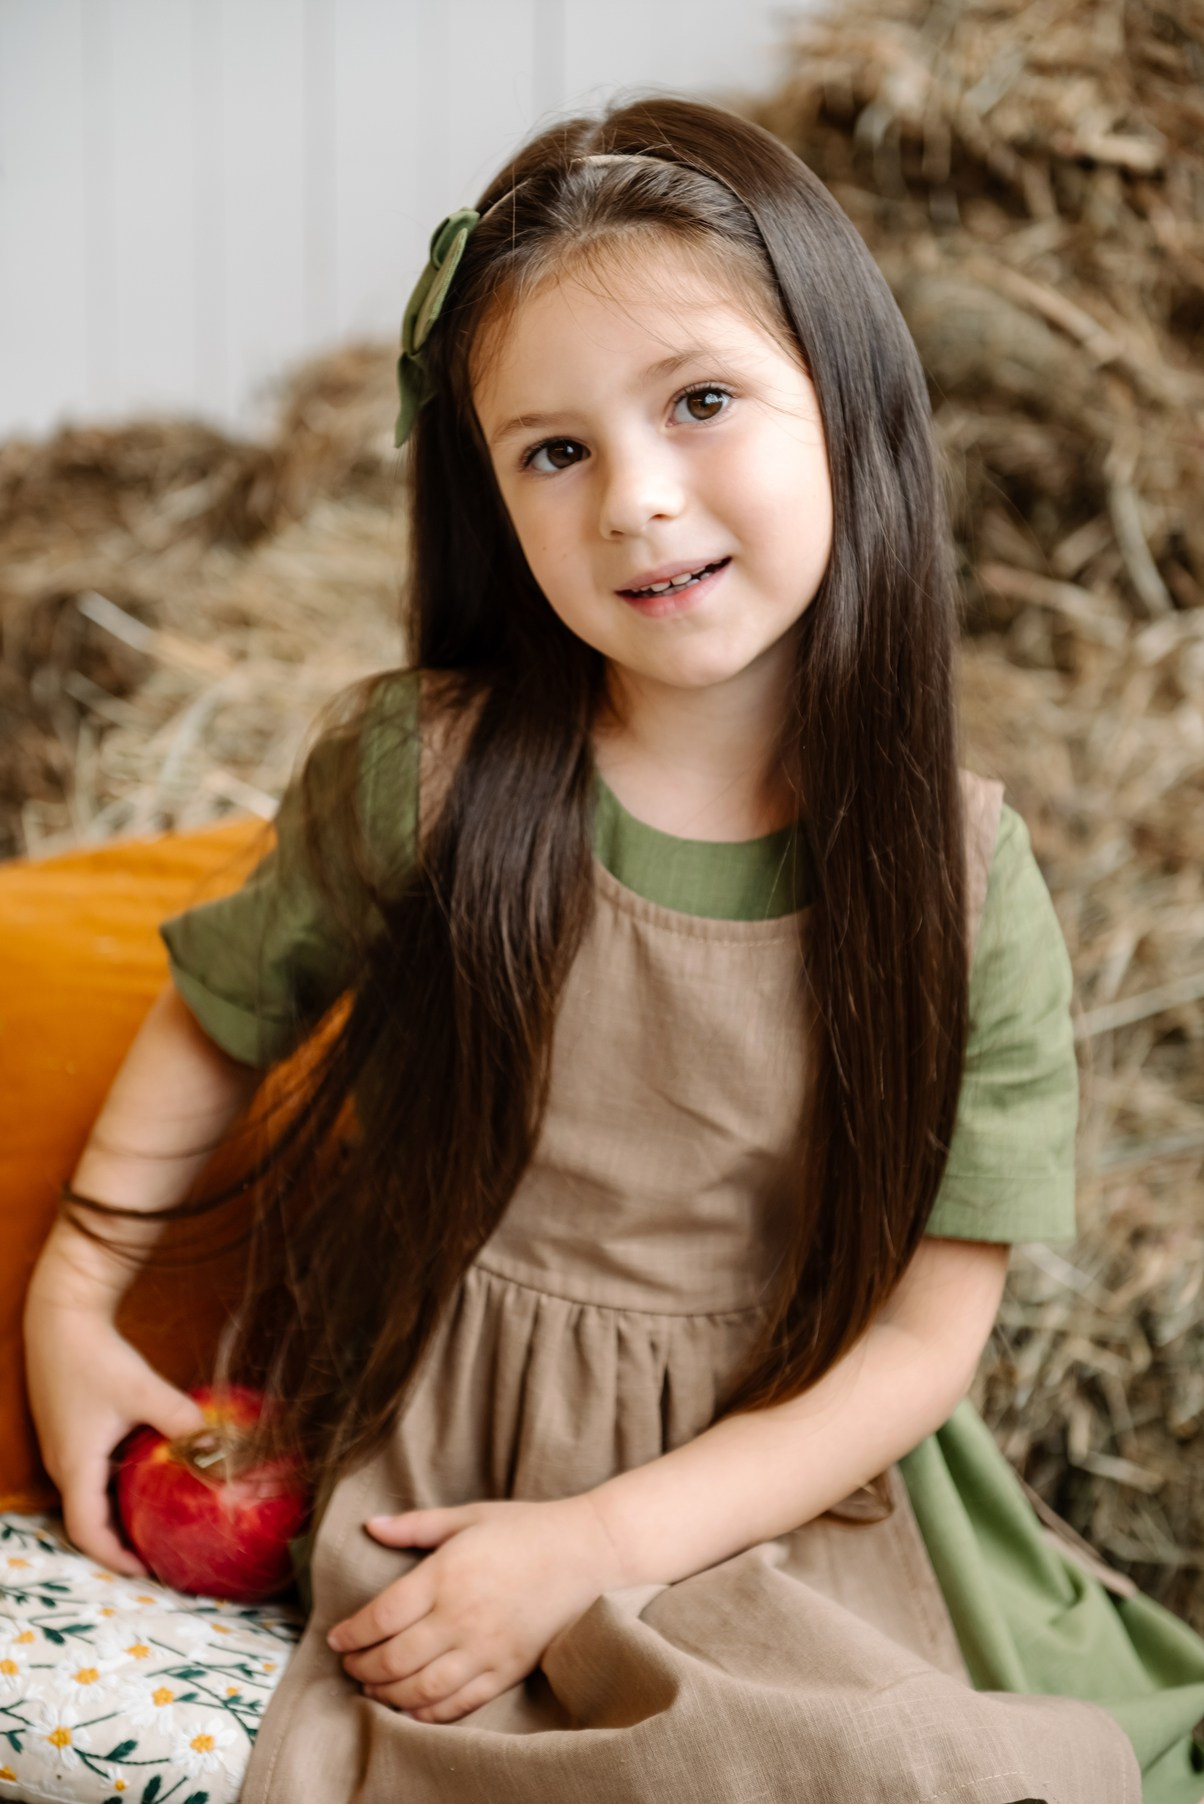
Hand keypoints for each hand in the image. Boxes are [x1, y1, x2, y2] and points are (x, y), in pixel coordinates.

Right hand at [24, 1252, 205, 1575]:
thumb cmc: (95, 1355)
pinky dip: (112, 1487)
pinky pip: (89, 1473)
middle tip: (158, 1552)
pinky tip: (144, 1476)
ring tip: (154, 1522)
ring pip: (87, 1496)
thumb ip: (180, 1420)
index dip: (114, 1558)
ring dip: (116, 1514)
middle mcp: (62, 1463)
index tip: (147, 1573)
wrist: (60, 1315)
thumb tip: (218, 1446)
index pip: (87, 1532)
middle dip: (119, 1542)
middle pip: (86, 1520)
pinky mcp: (68, 1429)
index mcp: (75, 1465)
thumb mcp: (142, 1390)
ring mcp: (62, 1446)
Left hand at [327, 1494, 623, 1722]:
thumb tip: (370, 1525)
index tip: (336, 1638)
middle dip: (361, 1667)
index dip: (351, 1633)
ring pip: (419, 1689)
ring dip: (386, 1693)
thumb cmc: (526, 1528)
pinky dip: (426, 1712)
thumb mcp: (468, 1516)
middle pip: (393, 1659)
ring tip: (371, 1687)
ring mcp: (485, 1649)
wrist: (587, 1553)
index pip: (380, 1616)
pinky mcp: (506, 1671)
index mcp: (446, 1575)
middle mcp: (460, 1617)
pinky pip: (457, 1704)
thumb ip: (415, 1526)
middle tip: (348, 1665)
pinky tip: (410, 1707)